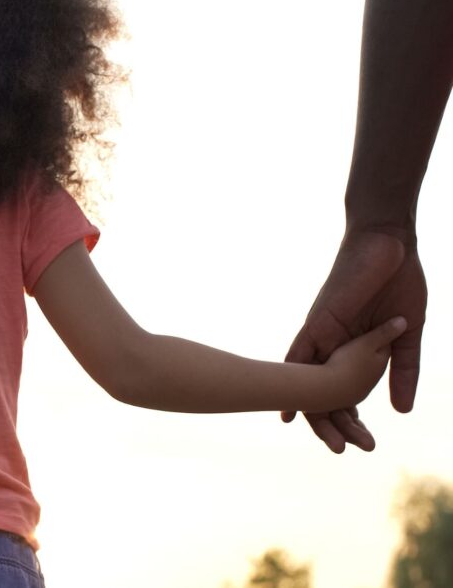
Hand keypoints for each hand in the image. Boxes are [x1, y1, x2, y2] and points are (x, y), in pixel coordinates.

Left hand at [284, 229, 426, 451]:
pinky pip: (299, 353)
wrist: (389, 244)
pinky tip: (287, 404)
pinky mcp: (318, 321)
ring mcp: (322, 334)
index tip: (359, 442)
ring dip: (313, 410)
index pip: (343, 390)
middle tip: (341, 451)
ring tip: (327, 440)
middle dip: (330, 424)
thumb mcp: (407, 333)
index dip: (348, 417)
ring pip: (307, 379)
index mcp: (352, 349)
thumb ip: (403, 369)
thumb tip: (402, 410)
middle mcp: (331, 346)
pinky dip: (292, 376)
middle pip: (321, 391)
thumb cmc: (399, 283)